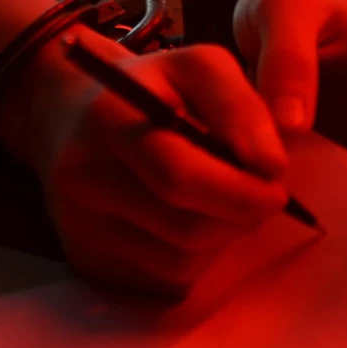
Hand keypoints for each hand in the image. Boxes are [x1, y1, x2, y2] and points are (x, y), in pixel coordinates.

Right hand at [0, 37, 295, 296]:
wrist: (70, 116)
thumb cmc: (153, 89)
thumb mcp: (198, 68)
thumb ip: (241, 106)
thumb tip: (270, 168)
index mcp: (109, 116)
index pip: (180, 174)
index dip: (239, 188)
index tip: (276, 178)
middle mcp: (81, 173)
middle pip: (186, 227)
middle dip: (240, 214)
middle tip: (262, 195)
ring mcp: (77, 223)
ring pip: (181, 260)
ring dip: (221, 236)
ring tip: (220, 201)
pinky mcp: (85, 260)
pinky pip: (164, 279)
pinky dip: (194, 257)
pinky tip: (188, 220)